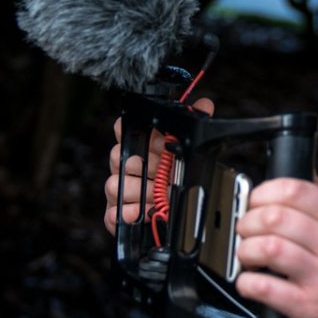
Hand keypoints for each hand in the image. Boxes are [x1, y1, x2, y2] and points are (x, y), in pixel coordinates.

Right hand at [103, 97, 214, 234]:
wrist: (171, 207)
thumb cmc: (173, 172)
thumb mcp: (185, 146)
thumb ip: (194, 120)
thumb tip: (204, 105)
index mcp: (137, 144)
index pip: (123, 128)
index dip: (131, 129)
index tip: (151, 135)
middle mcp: (123, 164)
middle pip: (119, 156)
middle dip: (146, 164)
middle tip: (166, 170)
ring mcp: (118, 187)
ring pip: (115, 184)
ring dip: (140, 191)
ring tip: (160, 194)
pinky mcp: (115, 212)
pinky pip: (112, 212)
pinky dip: (127, 213)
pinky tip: (142, 212)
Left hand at [235, 178, 317, 317]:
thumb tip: (302, 172)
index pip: (297, 190)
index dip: (266, 191)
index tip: (255, 200)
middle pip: (276, 217)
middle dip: (248, 220)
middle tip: (244, 228)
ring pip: (268, 249)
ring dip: (245, 249)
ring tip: (246, 253)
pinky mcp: (308, 306)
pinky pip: (266, 289)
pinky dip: (247, 283)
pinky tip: (248, 281)